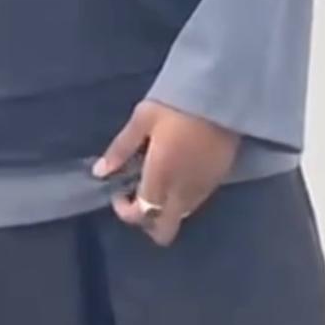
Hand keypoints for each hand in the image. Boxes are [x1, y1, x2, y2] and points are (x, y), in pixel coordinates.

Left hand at [94, 101, 239, 246]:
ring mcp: (204, 188)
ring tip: (161, 176)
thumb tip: (100, 171)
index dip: (125, 211)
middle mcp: (183, 192)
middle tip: (140, 192)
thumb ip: (121, 148)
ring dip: (166, 206)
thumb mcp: (143, 119)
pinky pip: (197, 200)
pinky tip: (181, 168)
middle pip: (165, 231)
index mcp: (160, 179)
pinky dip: (184, 195)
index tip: (120, 191)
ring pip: (181, 216)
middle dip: (148, 220)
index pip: (141, 216)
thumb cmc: (178, 104)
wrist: (223, 93)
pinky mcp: (221, 178)